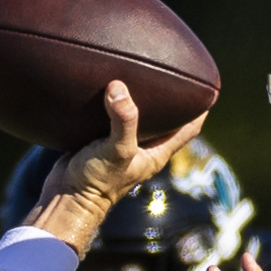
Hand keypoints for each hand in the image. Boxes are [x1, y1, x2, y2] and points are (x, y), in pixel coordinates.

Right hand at [24, 83, 206, 252]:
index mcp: (156, 153)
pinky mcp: (98, 143)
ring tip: (138, 72)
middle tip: (170, 70)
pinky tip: (104, 86)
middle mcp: (142, 149)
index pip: (189, 128)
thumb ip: (123, 120)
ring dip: (138, 99)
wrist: (65, 200)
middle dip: (169, 98)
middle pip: (165, 120)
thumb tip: (119, 87)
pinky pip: (109, 118)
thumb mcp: (116, 151)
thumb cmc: (97, 184)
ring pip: (136, 118)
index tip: (206, 86)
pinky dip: (111, 103)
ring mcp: (120, 147)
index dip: (200, 108)